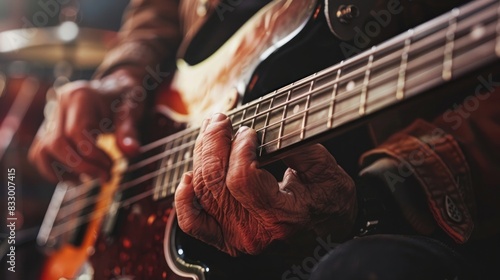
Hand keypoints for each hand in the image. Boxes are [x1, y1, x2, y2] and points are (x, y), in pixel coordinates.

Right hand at [29, 68, 145, 182]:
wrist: (116, 88)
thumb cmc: (126, 98)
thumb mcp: (133, 111)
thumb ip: (130, 131)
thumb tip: (132, 151)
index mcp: (80, 96)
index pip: (76, 132)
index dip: (92, 155)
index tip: (111, 166)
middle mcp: (59, 104)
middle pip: (56, 143)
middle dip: (81, 166)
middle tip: (105, 176)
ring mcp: (50, 117)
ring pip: (43, 150)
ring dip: (65, 171)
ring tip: (91, 177)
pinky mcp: (47, 129)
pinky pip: (40, 153)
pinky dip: (55, 169)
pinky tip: (77, 176)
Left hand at [175, 113, 356, 255]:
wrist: (329, 231)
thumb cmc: (330, 201)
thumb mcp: (326, 170)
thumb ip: (297, 147)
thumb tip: (266, 127)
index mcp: (282, 217)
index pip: (242, 179)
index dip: (239, 148)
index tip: (249, 130)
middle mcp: (254, 232)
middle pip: (216, 182)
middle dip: (213, 143)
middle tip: (220, 120)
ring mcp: (236, 238)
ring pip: (203, 192)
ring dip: (201, 157)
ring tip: (210, 132)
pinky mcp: (225, 239)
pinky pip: (194, 223)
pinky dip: (185, 200)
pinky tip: (188, 177)